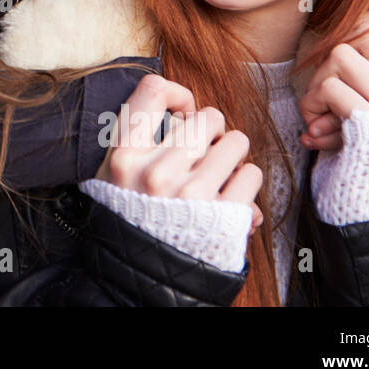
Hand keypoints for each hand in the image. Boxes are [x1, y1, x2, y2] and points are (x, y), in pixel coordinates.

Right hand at [96, 73, 263, 228]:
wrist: (141, 277)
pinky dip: (246, 183)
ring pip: (236, 141)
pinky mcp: (221, 213)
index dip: (177, 94)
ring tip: (221, 172)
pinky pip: (251, 174)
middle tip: (206, 151)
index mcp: (124, 155)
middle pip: (207, 116)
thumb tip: (192, 109)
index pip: (152, 90)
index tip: (184, 113)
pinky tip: (231, 194)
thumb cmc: (133, 218)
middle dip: (214, 131)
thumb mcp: (116, 177)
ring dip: (233, 155)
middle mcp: (155, 171)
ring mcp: (189, 193)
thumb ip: (140, 141)